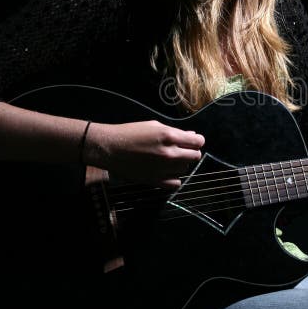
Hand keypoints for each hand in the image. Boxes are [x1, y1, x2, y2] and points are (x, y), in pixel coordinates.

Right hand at [83, 120, 204, 186]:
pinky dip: (174, 178)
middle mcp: (169, 153)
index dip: (196, 141)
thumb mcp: (154, 125)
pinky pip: (176, 183)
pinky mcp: (155, 181)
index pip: (198, 142)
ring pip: (185, 169)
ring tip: (168, 159)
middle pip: (195, 156)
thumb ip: (176, 132)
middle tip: (181, 150)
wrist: (108, 148)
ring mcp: (163, 169)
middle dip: (191, 152)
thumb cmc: (129, 133)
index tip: (192, 142)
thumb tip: (192, 136)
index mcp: (169, 136)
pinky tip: (166, 171)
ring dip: (181, 164)